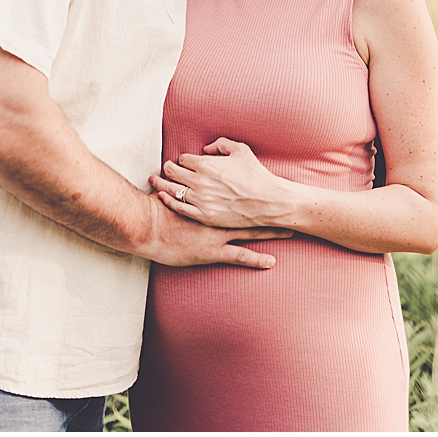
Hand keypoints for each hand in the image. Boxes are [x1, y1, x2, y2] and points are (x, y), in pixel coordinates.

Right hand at [140, 196, 292, 268]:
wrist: (148, 227)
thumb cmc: (155, 210)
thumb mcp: (170, 192)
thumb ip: (182, 185)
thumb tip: (184, 176)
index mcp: (208, 200)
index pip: (236, 194)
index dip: (254, 192)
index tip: (270, 190)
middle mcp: (217, 216)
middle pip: (249, 211)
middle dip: (269, 209)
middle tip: (287, 207)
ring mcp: (217, 234)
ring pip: (250, 232)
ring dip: (270, 231)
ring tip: (289, 231)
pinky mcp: (213, 252)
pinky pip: (240, 256)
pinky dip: (257, 259)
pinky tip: (272, 262)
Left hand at [151, 137, 299, 229]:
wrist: (270, 202)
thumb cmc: (256, 175)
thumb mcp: (241, 150)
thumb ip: (220, 144)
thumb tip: (205, 148)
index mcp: (206, 165)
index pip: (183, 159)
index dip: (183, 160)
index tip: (184, 163)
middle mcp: (200, 182)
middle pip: (172, 172)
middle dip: (168, 169)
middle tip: (166, 169)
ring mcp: (201, 200)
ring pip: (171, 189)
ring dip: (161, 183)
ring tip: (154, 180)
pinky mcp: (204, 216)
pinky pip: (179, 208)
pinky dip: (168, 201)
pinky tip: (161, 196)